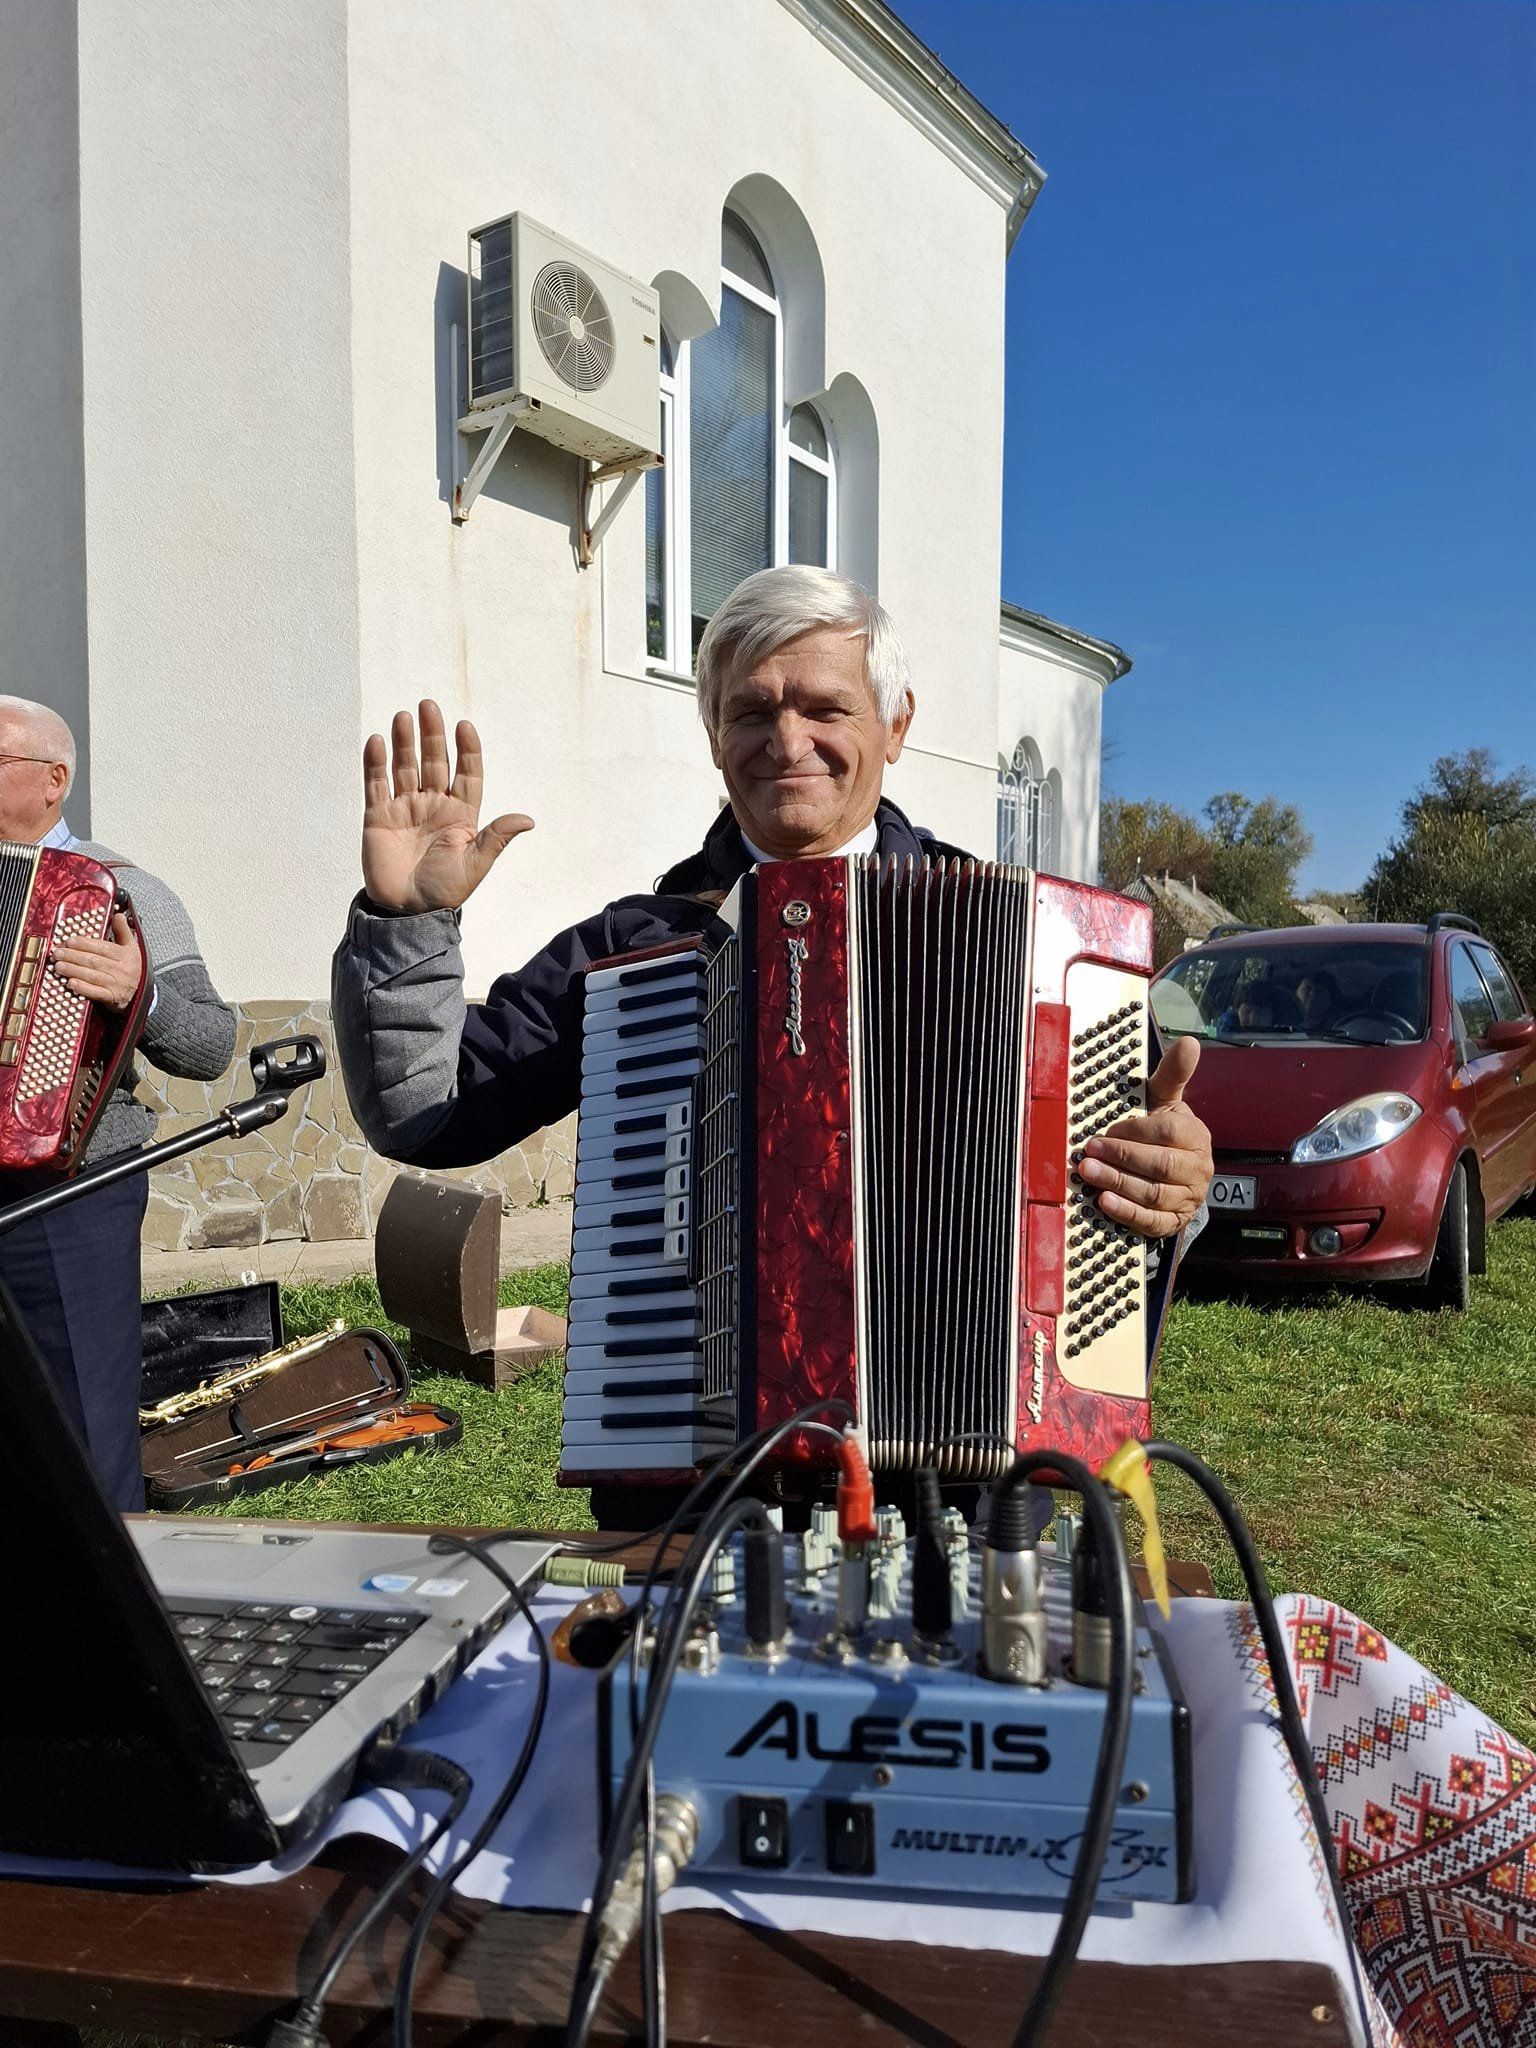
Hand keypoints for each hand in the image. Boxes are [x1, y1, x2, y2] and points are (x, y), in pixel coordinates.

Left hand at [51, 912, 142, 1012]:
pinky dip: (82, 988)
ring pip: (92, 975)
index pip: (103, 947)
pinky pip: (96, 993)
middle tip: (58, 953)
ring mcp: (117, 984)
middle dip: (73, 956)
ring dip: (73, 970)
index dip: (85, 943)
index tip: (69, 941)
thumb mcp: (131, 948)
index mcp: (126, 955)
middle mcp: (122, 969)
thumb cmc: (132, 969)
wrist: (140, 993)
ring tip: (58, 966)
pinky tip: (71, 983)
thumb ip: (123, 931)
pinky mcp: (112, 998)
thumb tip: (118, 915)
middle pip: (94, 961)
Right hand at [361, 700, 532, 913]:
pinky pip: (376, 784)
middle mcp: (433, 805)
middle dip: (432, 735)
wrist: (407, 912)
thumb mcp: (475, 864)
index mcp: (460, 814)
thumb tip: (528, 820)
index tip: (465, 726)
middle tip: (429, 706)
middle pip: (434, 762)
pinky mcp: (378, 816)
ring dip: (405, 742)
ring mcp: (405, 808)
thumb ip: (496, 838)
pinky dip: (376, 763)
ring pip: (405, 767)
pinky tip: (379, 741)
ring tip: (405, 717)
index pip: (466, 774)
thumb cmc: (445, 891)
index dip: (467, 750)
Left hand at [1075, 1034, 1212, 1239]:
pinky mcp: (1175, 1221)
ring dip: (1118, 1183)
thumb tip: (1190, 1042)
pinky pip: (1153, 1221)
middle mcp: (1197, 1168)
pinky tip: (1104, 1202)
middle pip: (1160, 1165)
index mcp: (1195, 1135)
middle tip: (1089, 1152)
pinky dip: (1127, 1213)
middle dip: (1121, 1158)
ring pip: (1153, 1194)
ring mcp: (1188, 1197)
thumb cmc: (1164, 1132)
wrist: (1177, 1176)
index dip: (1135, 1131)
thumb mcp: (1166, 1101)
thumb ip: (1173, 1074)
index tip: (1107, 1129)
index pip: (1167, 1132)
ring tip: (1089, 1174)